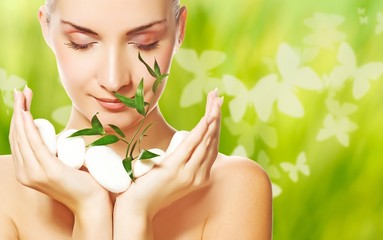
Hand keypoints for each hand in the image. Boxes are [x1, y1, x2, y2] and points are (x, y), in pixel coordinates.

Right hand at [9, 87, 109, 215]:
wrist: (92, 201)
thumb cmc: (81, 182)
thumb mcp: (61, 165)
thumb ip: (54, 155)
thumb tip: (57, 139)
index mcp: (27, 171)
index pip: (18, 139)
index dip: (19, 118)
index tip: (23, 99)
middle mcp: (25, 173)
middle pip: (17, 135)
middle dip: (18, 110)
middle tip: (22, 91)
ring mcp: (35, 173)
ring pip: (23, 137)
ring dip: (21, 113)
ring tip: (22, 95)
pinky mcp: (48, 170)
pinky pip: (35, 144)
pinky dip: (29, 127)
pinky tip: (26, 114)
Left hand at [115, 89, 221, 216]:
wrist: (138, 209)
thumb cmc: (152, 190)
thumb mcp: (172, 176)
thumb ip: (181, 164)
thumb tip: (181, 148)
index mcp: (200, 176)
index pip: (212, 146)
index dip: (216, 126)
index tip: (216, 108)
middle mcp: (199, 175)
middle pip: (212, 140)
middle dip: (216, 115)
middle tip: (218, 96)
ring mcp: (189, 173)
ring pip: (205, 140)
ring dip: (211, 117)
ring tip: (214, 99)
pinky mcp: (176, 169)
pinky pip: (192, 146)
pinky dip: (201, 130)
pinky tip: (207, 118)